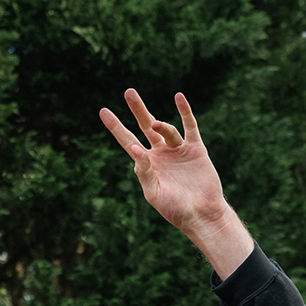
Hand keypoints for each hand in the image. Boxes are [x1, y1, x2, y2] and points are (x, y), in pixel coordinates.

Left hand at [99, 90, 252, 277]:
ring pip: (167, 130)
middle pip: (146, 126)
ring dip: (162, 126)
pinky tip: (179, 98)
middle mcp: (160, 153)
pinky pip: (189, 126)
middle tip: (128, 91)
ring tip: (156, 124)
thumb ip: (144, 172)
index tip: (103, 111)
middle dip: (137, 109)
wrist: (202, 214)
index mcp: (146, 164)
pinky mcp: (196, 149)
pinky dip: (184, 112)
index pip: (127, 140)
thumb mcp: (154, 193)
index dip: (115, 127)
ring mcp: (178, 150)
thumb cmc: (174, 209)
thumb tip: (135, 150)